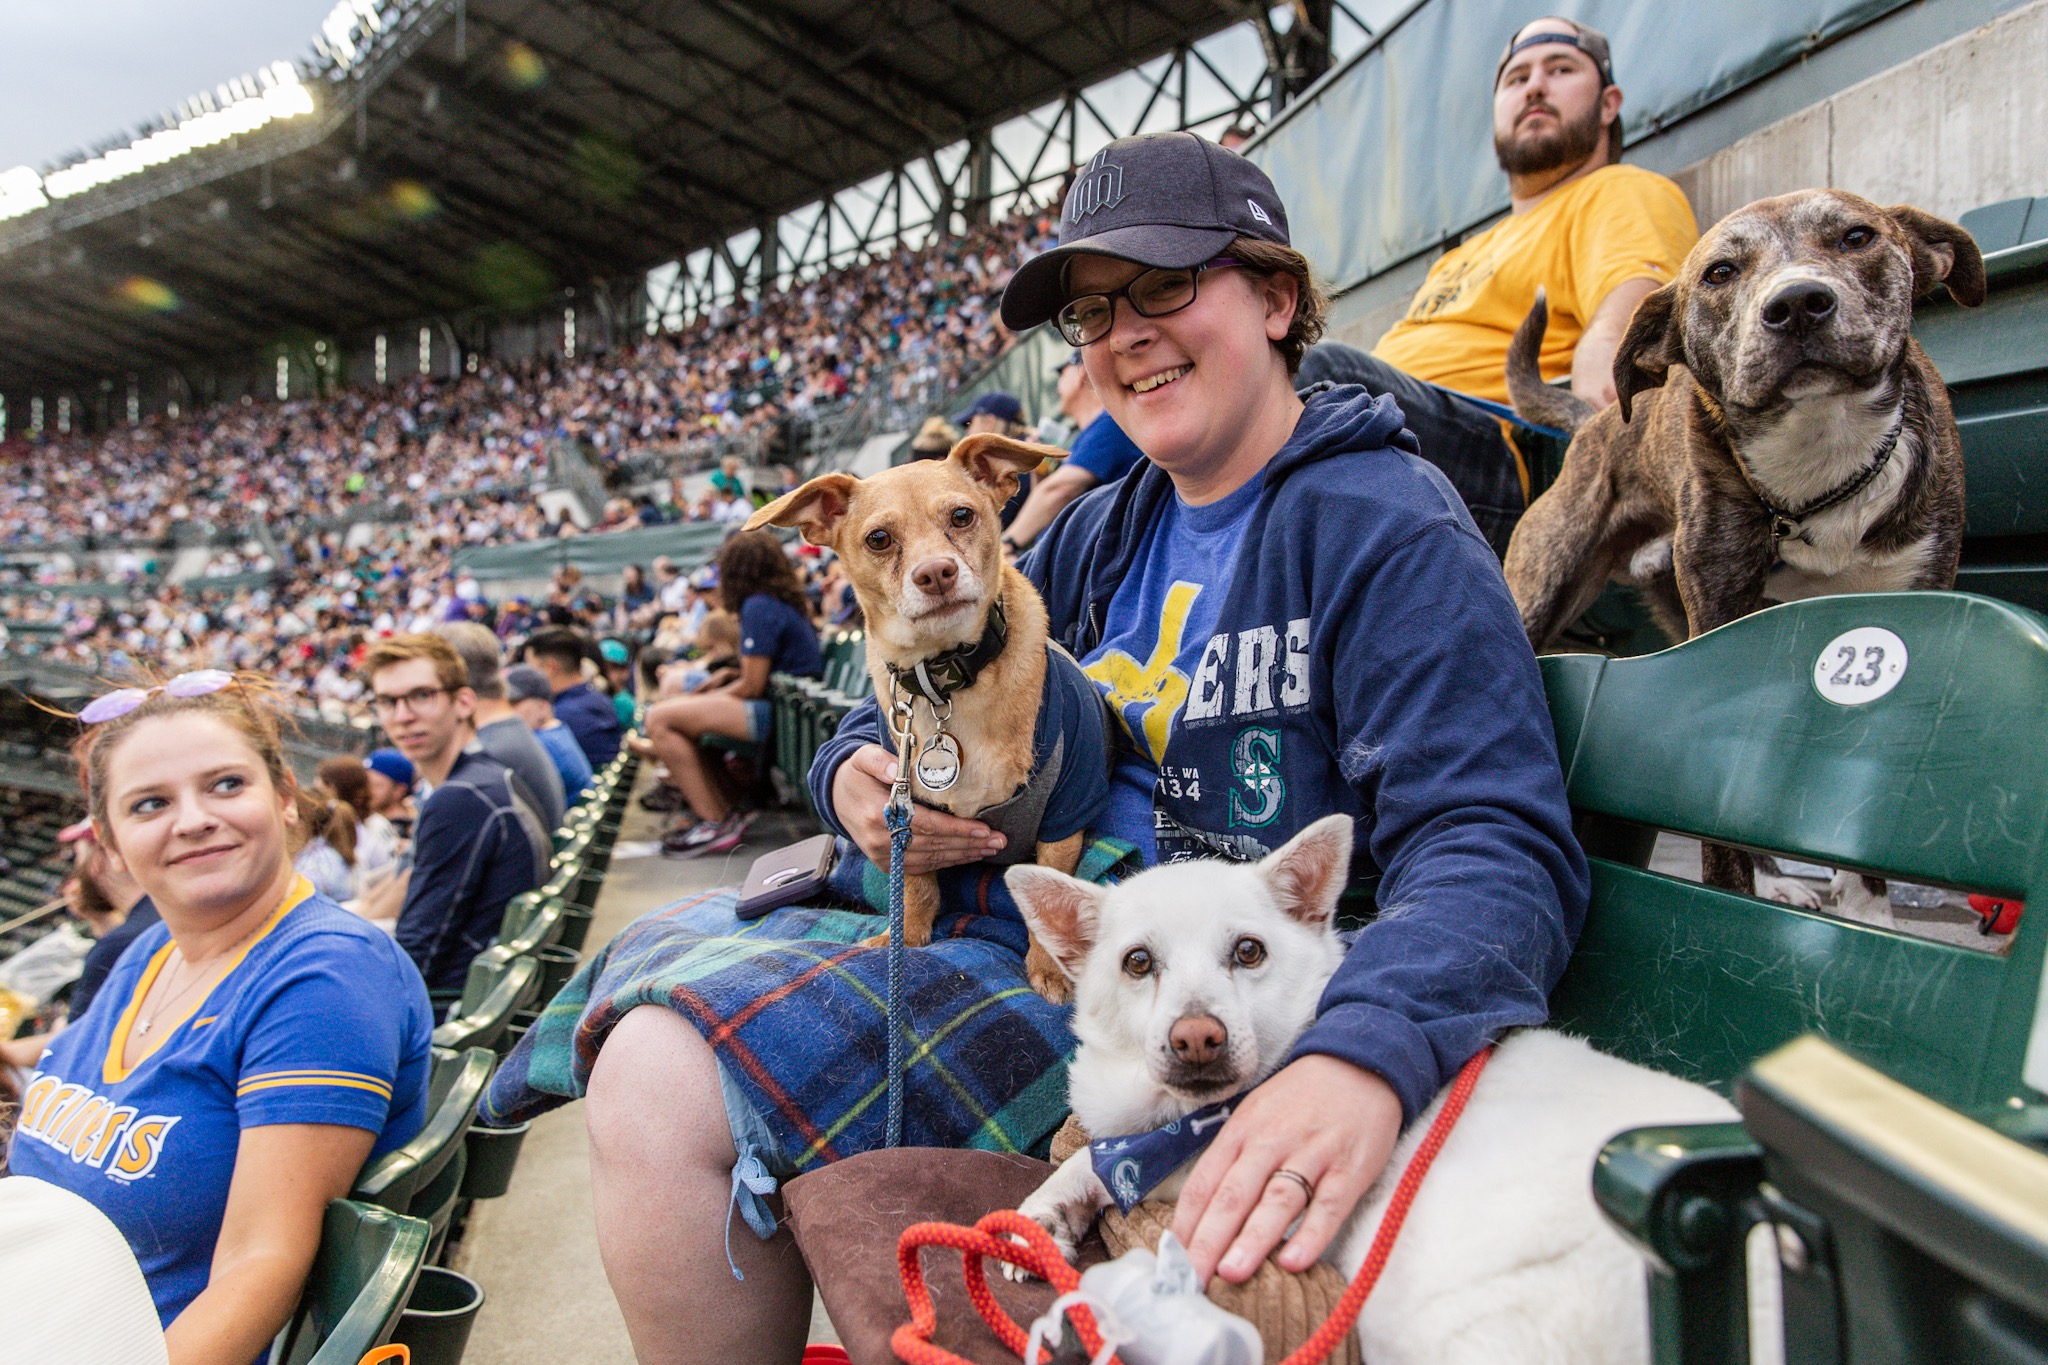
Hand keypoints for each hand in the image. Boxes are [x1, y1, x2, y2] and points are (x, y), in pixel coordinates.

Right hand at [830, 744, 1004, 873]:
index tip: (983, 828)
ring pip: (931, 859)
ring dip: (964, 856)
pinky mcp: (886, 864)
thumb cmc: (857, 774)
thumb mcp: (863, 758)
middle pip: (933, 845)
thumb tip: (893, 768)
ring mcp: (882, 856)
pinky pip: (922, 866)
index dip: (956, 829)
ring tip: (992, 849)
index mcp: (876, 814)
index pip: (925, 825)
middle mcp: (879, 840)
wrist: (836, 796)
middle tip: (1000, 841)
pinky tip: (968, 856)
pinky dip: (948, 862)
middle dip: (969, 844)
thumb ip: (879, 761)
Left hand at [1172, 1054, 1402, 1284]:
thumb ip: (1233, 1159)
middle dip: (1209, 1239)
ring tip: (1231, 1273)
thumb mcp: (1255, 1116)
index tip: (1172, 1259)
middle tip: (1191, 1278)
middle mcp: (1271, 1142)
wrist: (1359, 1064)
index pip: (1205, 1182)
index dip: (1186, 1222)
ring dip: (1253, 1240)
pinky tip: (1293, 1262)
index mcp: (1242, 1131)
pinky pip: (1329, 1205)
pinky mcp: (1350, 1168)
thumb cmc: (1300, 1099)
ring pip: (1277, 1201)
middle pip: (1234, 1195)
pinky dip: (1311, 1235)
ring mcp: (1312, 1154)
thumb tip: (1201, 1216)